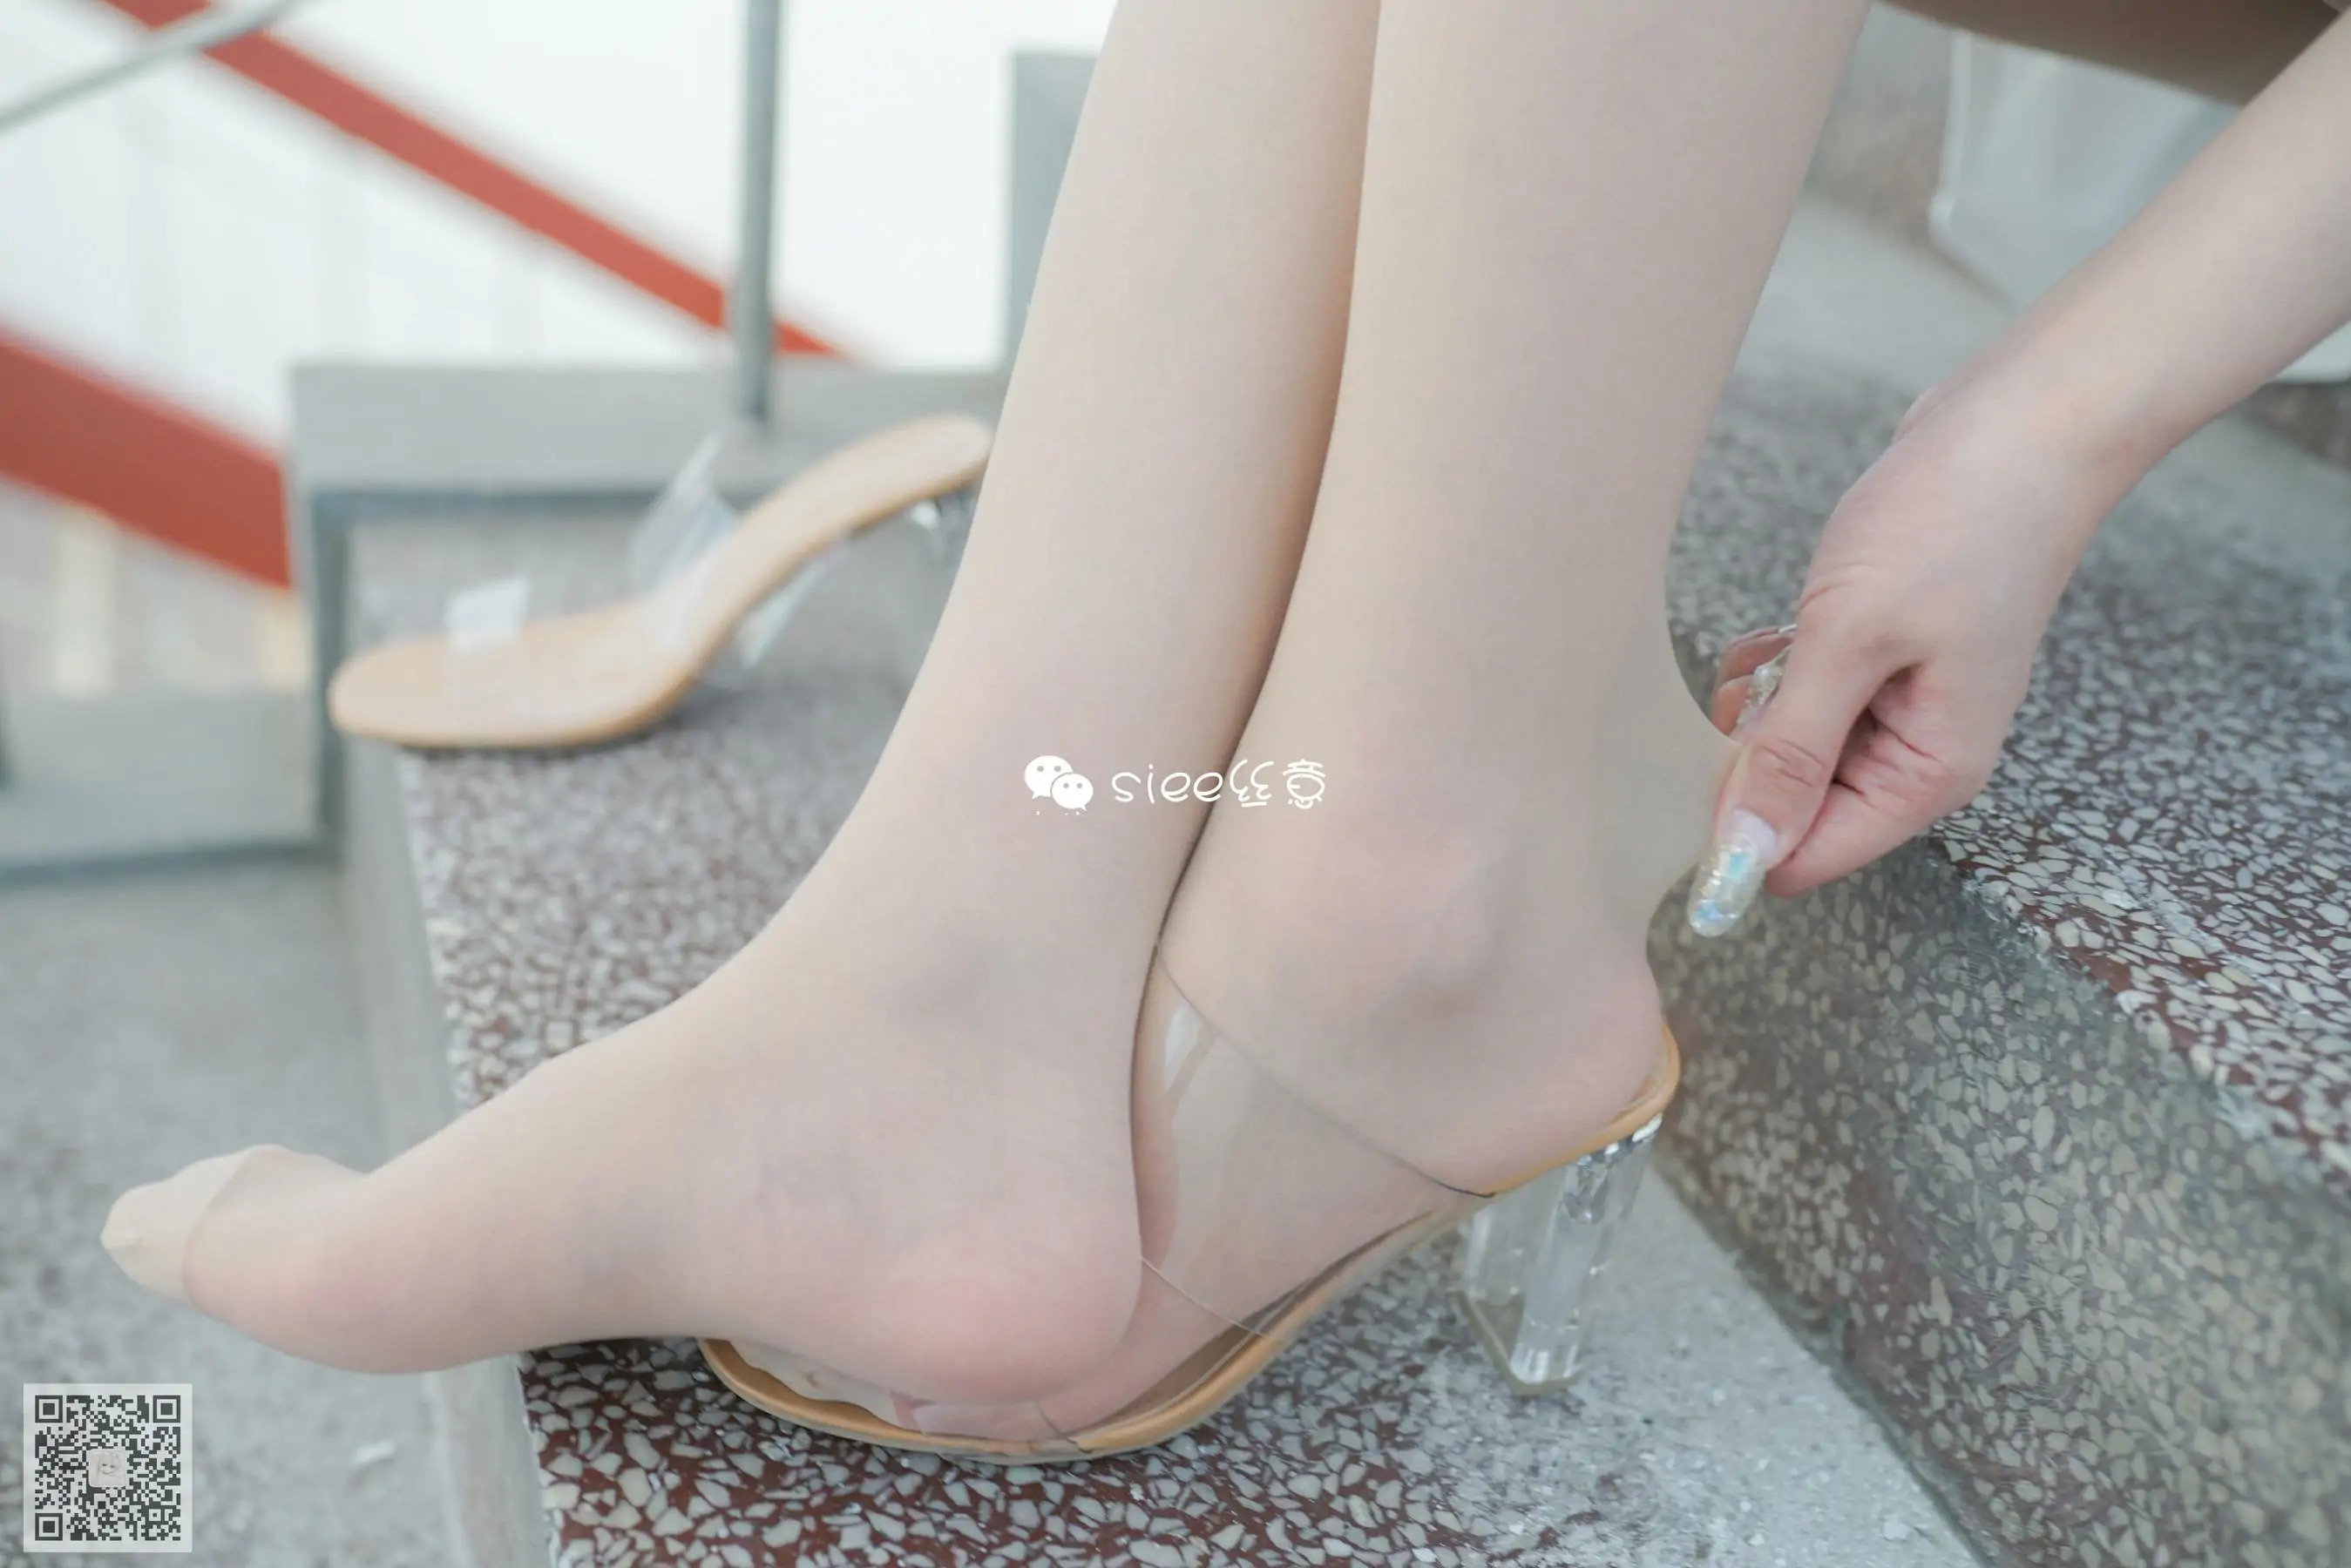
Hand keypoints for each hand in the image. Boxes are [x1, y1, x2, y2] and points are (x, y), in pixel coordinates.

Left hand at [1687, 379, 2131, 935]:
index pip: (1809, 857)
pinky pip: (1801, 695)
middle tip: (1768, 670)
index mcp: (1925, 776)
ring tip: (1795, 632)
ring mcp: (1899, 707)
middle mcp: (1917, 755)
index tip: (1690, 784)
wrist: (2019, 428)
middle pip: (1793, 803)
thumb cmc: (1954, 525)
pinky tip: (1797, 619)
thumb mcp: (1851, 643)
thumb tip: (1747, 852)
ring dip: (1763, 698)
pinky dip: (1781, 663)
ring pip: (1789, 745)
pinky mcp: (1878, 662)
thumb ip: (1793, 753)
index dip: (1741, 834)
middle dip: (1753, 748)